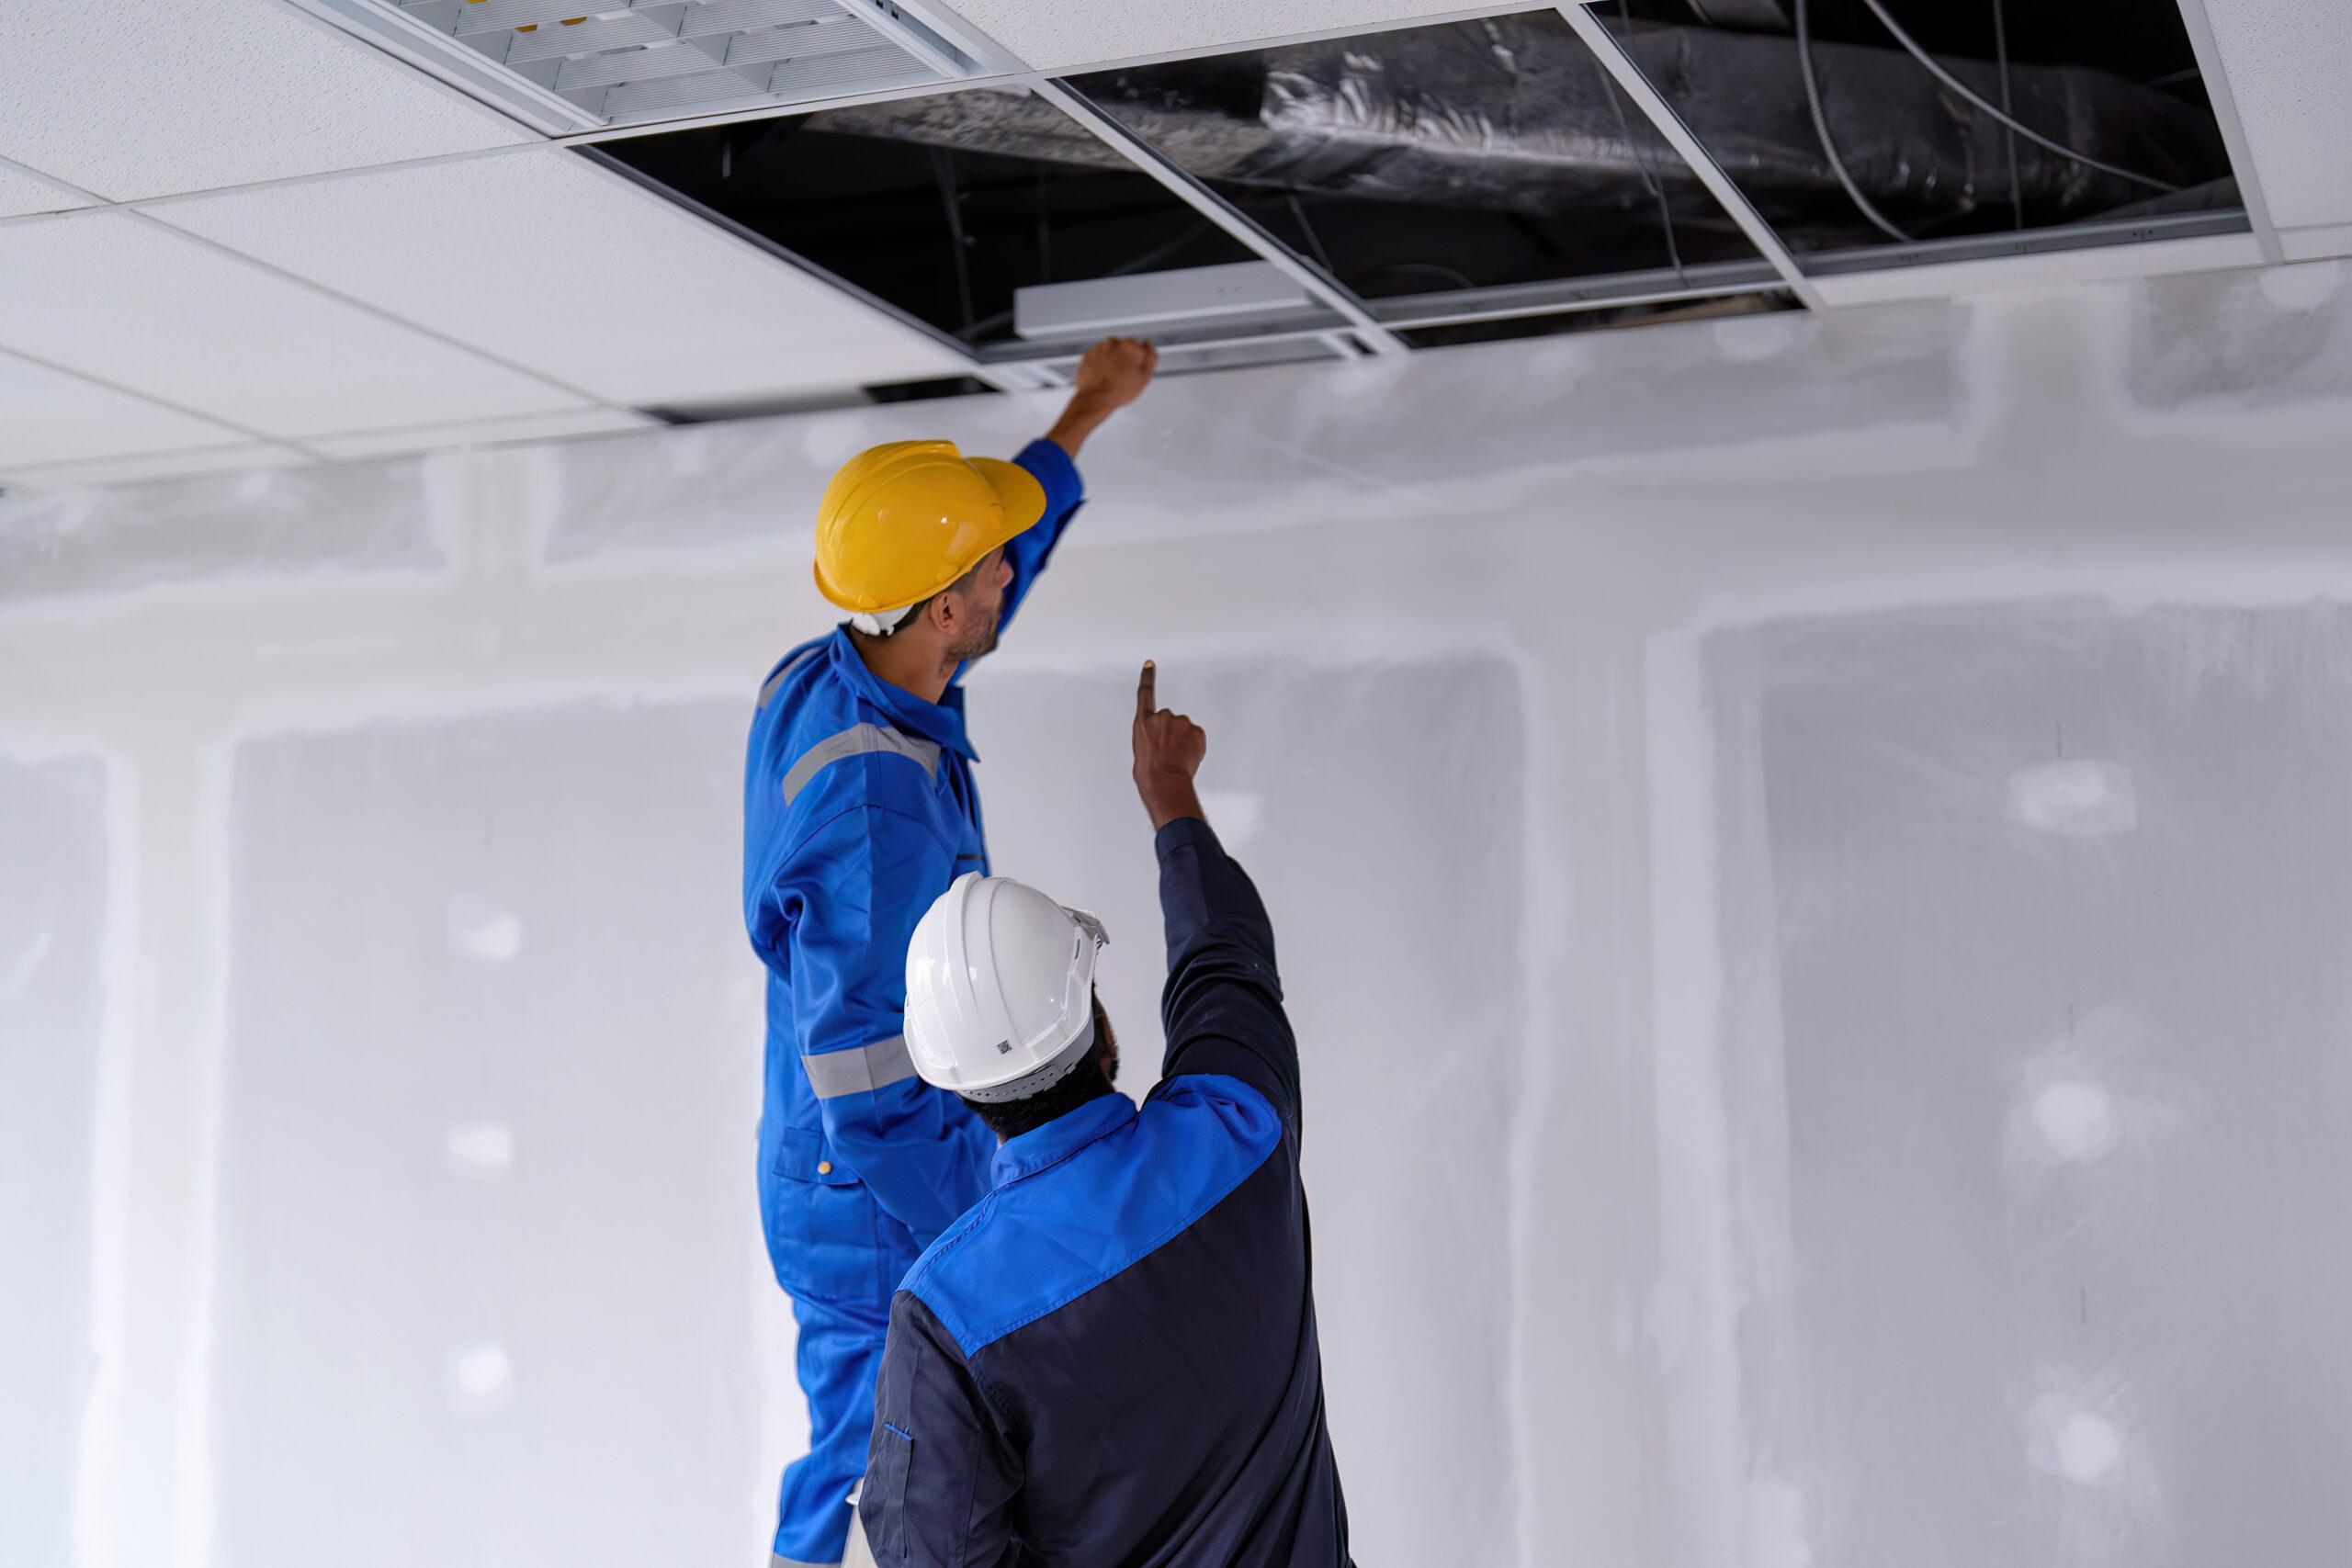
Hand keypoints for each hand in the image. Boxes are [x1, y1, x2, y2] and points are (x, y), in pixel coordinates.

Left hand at [1072, 337, 1157, 410]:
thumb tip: (1149, 345)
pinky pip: (1097, 357)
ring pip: (1109, 352)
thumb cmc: (1119, 390)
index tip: (1134, 370)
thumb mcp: (1144, 377)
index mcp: (1130, 346)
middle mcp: (1113, 343)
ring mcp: (1099, 348)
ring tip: (1111, 377)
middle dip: (1124, 359)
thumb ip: (1150, 357)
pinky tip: (1102, 376)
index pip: (1139, 347)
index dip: (1138, 360)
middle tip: (1123, 376)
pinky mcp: (1088, 355)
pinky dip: (1100, 364)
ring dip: (1111, 361)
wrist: (1095, 399)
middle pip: (1123, 348)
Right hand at [1132, 661, 1205, 830]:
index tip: (1150, 664)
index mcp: (1144, 722)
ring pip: (1184, 729)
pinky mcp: (1196, 730)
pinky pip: (1196, 736)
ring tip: (1176, 757)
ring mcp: (1180, 722)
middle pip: (1170, 720)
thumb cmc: (1149, 772)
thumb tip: (1162, 740)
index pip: (1145, 693)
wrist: (1164, 782)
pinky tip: (1186, 757)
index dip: (1148, 677)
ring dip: (1183, 740)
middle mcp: (1162, 717)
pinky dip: (1194, 745)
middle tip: (1168, 751)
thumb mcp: (1141, 750)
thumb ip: (1151, 736)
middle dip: (1171, 733)